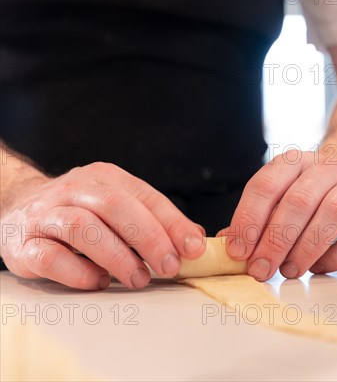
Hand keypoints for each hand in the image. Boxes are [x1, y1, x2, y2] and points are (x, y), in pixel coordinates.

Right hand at [0, 162, 205, 289]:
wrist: (17, 208)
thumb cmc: (81, 211)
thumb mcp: (118, 205)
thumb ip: (154, 219)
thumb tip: (195, 239)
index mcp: (105, 177)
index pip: (145, 196)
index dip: (172, 222)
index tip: (193, 248)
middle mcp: (75, 190)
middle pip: (115, 206)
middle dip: (149, 238)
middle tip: (169, 266)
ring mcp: (47, 215)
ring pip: (83, 228)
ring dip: (117, 257)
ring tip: (139, 279)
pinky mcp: (24, 244)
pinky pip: (51, 258)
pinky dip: (79, 273)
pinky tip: (99, 282)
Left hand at [223, 148, 336, 280]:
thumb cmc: (305, 193)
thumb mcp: (277, 196)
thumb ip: (254, 219)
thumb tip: (227, 245)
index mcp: (291, 162)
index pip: (265, 186)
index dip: (248, 220)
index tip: (237, 251)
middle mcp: (323, 169)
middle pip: (298, 202)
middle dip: (276, 241)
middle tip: (260, 269)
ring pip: (332, 214)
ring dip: (306, 248)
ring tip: (288, 270)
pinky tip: (317, 267)